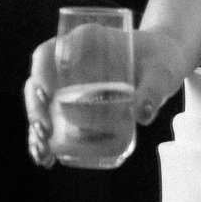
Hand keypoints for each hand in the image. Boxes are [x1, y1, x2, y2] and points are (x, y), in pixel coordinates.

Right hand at [25, 22, 191, 168]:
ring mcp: (71, 85)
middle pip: (38, 84)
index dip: (40, 74)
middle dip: (36, 110)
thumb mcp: (161, 72)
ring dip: (37, 131)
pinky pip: (55, 121)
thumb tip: (142, 115)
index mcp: (83, 42)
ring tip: (43, 154)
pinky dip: (48, 141)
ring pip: (43, 107)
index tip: (46, 95)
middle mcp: (69, 63)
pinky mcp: (77, 105)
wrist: (164, 64)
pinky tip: (46, 159)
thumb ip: (154, 89)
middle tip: (45, 132)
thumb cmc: (162, 60)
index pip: (48, 54)